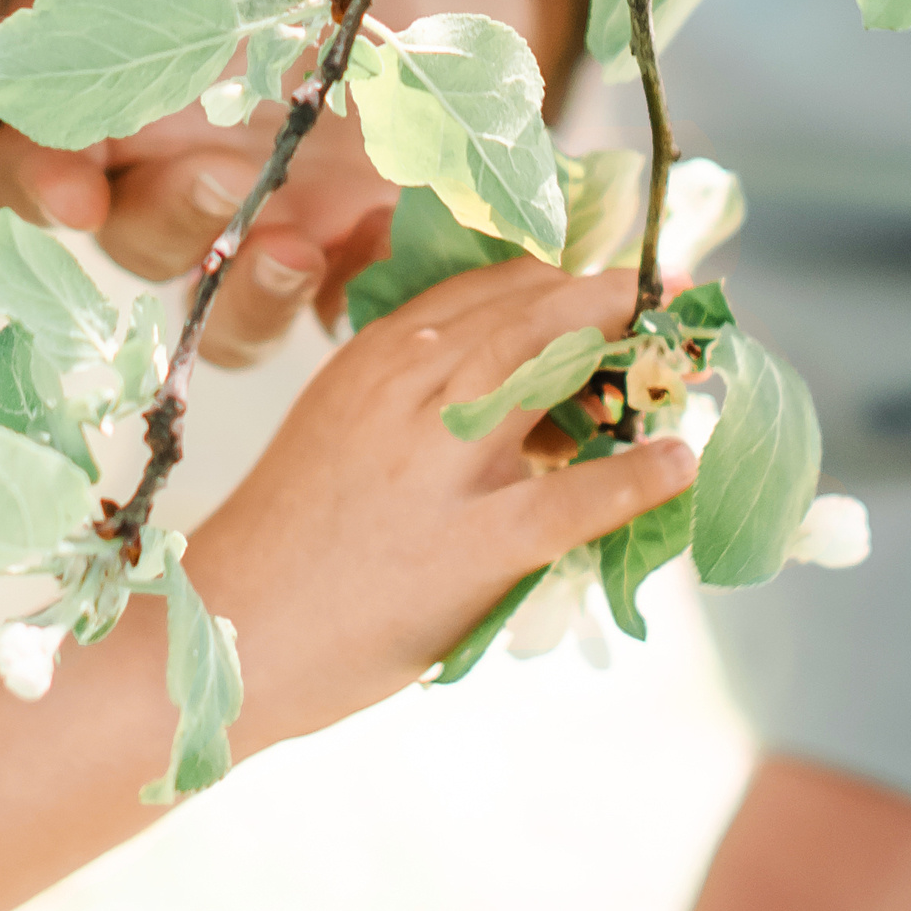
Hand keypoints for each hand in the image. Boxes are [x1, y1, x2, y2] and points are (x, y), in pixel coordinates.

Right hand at [0, 0, 560, 368]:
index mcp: (99, 110)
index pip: (30, 172)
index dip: (41, 189)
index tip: (74, 196)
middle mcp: (163, 183)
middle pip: (131, 242)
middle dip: (169, 221)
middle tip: (219, 176)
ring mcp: (251, 225)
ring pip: (218, 311)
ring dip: (245, 297)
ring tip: (294, 249)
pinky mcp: (342, 245)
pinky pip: (342, 300)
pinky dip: (360, 287)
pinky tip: (385, 241)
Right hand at [185, 255, 695, 746]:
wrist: (229, 630)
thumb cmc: (289, 540)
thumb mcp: (339, 430)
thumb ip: (410, 396)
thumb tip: (507, 388)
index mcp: (374, 361)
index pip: (481, 291)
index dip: (555, 280)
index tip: (606, 280)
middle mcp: (405, 393)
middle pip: (526, 315)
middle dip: (606, 295)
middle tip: (669, 288)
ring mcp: (436, 467)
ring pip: (544, 376)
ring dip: (624, 354)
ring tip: (682, 350)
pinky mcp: (463, 546)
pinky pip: (566, 503)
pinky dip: (631, 480)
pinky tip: (678, 466)